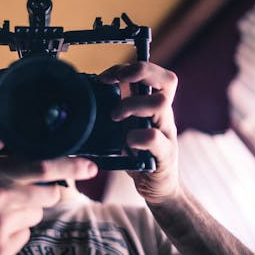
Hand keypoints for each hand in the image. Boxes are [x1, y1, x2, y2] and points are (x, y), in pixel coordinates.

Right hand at [0, 137, 97, 254]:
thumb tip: (4, 140)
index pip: (44, 167)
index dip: (72, 166)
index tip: (90, 166)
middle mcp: (1, 200)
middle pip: (48, 195)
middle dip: (42, 191)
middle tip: (19, 190)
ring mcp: (3, 229)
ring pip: (36, 216)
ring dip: (25, 212)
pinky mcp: (2, 250)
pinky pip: (24, 236)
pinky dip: (15, 231)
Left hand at [99, 62, 179, 203]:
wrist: (156, 187)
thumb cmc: (138, 154)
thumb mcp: (125, 127)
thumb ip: (116, 110)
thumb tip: (87, 96)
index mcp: (154, 106)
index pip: (153, 73)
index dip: (130, 67)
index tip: (105, 77)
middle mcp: (164, 115)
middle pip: (167, 80)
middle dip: (140, 72)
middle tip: (117, 80)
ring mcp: (167, 133)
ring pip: (160, 104)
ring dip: (132, 104)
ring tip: (115, 116)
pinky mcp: (165, 154)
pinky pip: (153, 138)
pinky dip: (136, 138)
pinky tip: (126, 144)